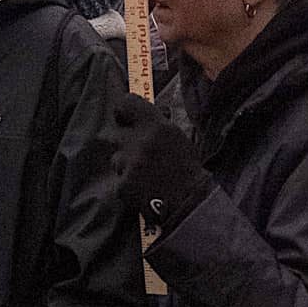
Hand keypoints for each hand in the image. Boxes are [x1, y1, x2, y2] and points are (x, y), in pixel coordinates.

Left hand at [109, 92, 212, 228]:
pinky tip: (143, 189)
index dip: (124, 112)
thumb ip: (159, 124)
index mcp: (156, 125)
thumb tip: (150, 113)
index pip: (125, 104)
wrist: (190, 202)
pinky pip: (119, 180)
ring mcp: (129, 164)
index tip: (127, 118)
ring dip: (127, 165)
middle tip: (141, 154)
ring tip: (145, 175)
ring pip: (117, 159)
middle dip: (127, 144)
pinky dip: (128, 184)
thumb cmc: (188, 169)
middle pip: (118, 135)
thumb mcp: (177, 137)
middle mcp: (140, 141)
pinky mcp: (123, 185)